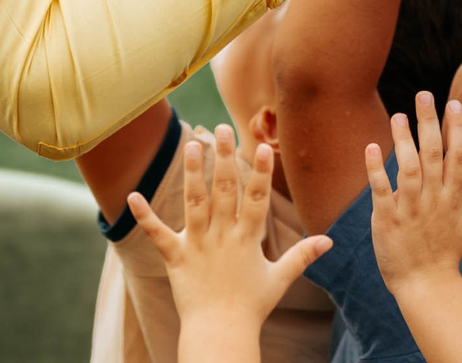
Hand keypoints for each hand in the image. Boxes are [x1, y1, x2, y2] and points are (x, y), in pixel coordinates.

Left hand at [127, 126, 329, 344]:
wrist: (220, 333)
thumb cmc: (251, 306)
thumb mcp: (280, 278)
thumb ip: (302, 255)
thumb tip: (329, 240)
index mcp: (247, 239)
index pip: (257, 199)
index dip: (261, 173)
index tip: (265, 147)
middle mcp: (222, 237)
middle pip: (224, 191)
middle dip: (224, 158)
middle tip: (222, 128)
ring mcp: (198, 246)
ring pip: (195, 203)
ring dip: (192, 174)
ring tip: (191, 145)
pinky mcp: (176, 258)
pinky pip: (158, 234)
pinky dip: (145, 216)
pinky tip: (132, 196)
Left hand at [367, 94, 461, 298]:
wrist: (425, 285)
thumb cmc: (446, 253)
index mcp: (452, 197)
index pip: (458, 156)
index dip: (456, 128)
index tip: (452, 103)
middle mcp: (433, 199)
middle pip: (433, 154)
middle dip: (429, 122)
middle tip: (423, 94)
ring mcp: (410, 209)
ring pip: (409, 168)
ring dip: (403, 140)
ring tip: (398, 115)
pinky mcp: (388, 218)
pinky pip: (382, 190)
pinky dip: (377, 168)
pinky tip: (372, 147)